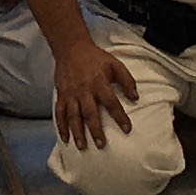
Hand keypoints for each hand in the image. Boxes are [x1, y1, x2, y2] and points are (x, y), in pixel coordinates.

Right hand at [50, 31, 138, 150]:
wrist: (71, 48)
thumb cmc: (95, 57)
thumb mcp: (115, 64)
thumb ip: (127, 80)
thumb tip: (135, 97)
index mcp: (99, 83)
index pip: (111, 103)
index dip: (120, 116)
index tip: (127, 129)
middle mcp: (84, 91)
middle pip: (90, 113)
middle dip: (95, 130)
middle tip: (101, 145)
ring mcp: (71, 94)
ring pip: (73, 116)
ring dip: (77, 132)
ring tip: (82, 146)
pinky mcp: (61, 95)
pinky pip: (60, 113)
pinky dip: (61, 126)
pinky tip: (65, 138)